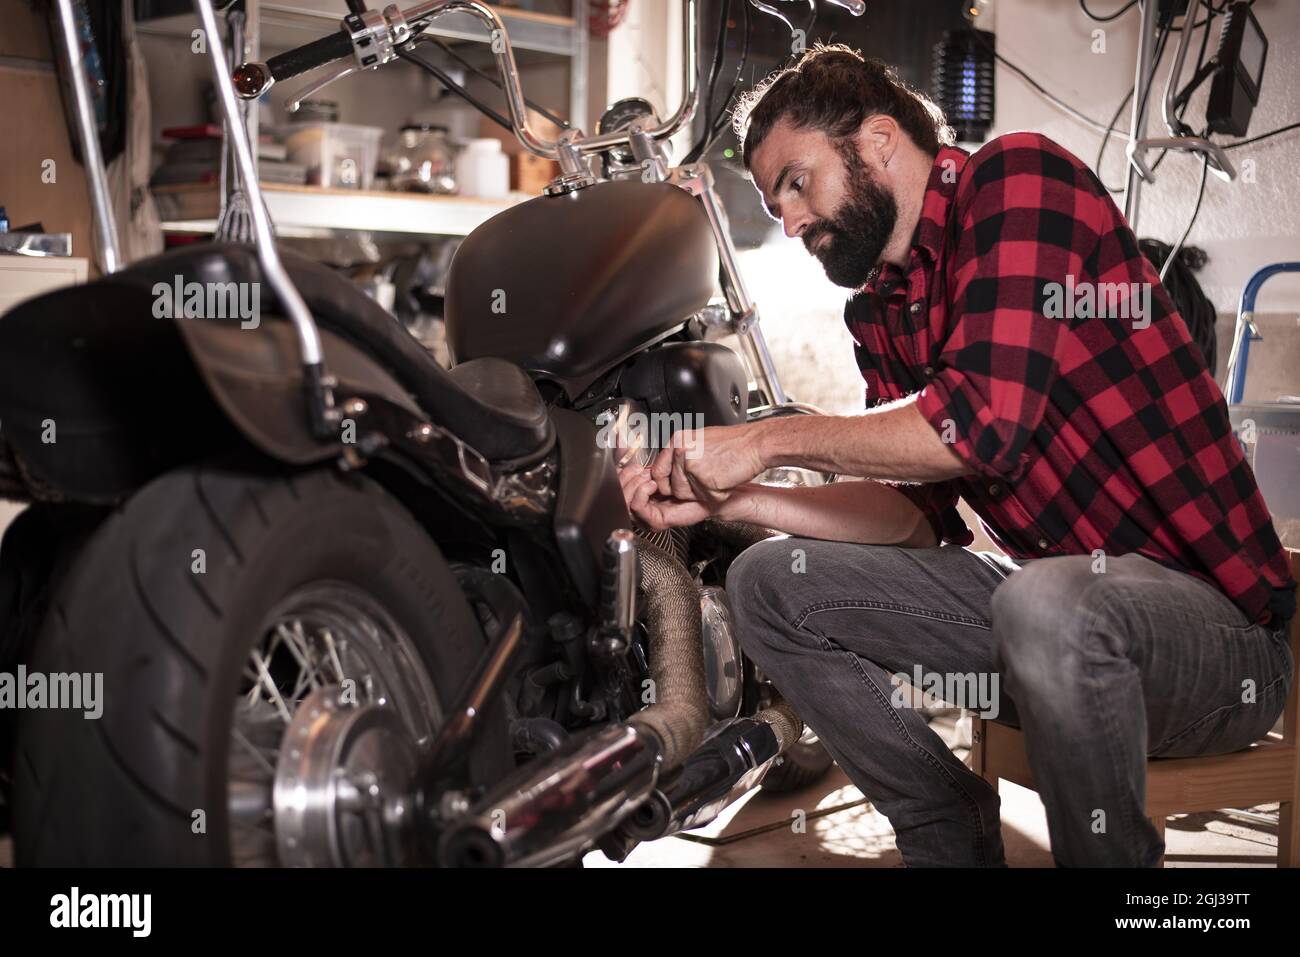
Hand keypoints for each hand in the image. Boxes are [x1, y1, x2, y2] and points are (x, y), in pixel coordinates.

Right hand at [618, 463, 714, 530]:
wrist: (712, 490)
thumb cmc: (693, 477)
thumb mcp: (664, 461)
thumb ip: (643, 455)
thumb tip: (621, 440)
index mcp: (641, 491)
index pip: (619, 483)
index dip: (618, 470)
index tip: (626, 457)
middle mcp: (642, 504)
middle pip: (617, 494)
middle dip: (626, 477)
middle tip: (641, 469)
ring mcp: (647, 515)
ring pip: (624, 501)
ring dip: (633, 484)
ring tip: (649, 477)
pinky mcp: (655, 521)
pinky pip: (636, 507)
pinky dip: (641, 493)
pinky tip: (653, 485)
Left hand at [650, 422, 769, 503]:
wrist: (756, 444)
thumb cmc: (735, 444)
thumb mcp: (699, 442)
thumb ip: (681, 457)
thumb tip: (667, 472)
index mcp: (678, 440)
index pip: (658, 471)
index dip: (665, 484)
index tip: (671, 488)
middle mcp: (681, 451)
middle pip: (671, 487)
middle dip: (686, 490)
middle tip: (705, 479)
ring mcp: (691, 465)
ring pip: (684, 495)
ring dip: (700, 493)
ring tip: (716, 478)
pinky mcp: (704, 478)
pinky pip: (703, 498)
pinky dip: (715, 495)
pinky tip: (723, 481)